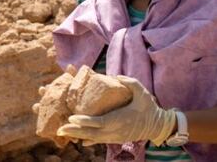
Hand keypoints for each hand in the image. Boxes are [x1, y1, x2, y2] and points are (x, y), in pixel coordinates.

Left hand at [57, 76, 175, 145]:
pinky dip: (88, 140)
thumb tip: (116, 76)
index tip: (72, 118)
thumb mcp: (142, 92)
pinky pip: (99, 140)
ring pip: (93, 138)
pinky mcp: (115, 139)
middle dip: (75, 131)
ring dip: (77, 135)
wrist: (157, 126)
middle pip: (91, 133)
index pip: (100, 122)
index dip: (85, 121)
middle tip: (59, 128)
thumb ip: (130, 83)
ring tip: (62, 133)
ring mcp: (114, 136)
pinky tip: (78, 140)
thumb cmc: (148, 108)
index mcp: (120, 119)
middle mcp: (115, 130)